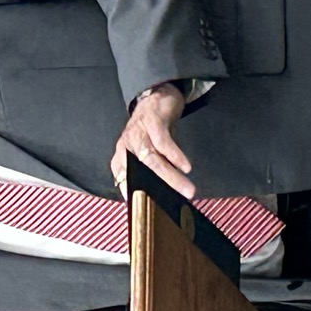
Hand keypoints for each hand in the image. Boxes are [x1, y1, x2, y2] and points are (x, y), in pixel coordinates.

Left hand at [110, 83, 193, 198]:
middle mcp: (126, 148)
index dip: (138, 198)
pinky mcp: (152, 122)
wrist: (155, 97)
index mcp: (122, 159)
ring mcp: (138, 134)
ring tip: (188, 189)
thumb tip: (166, 197)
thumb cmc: (153, 132)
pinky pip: (162, 141)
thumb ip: (151, 173)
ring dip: (171, 176)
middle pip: (142, 173)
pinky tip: (186, 166)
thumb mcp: (149, 154)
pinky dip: (174, 155)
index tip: (152, 213)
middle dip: (162, 190)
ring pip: (152, 159)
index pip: (126, 183)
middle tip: (179, 202)